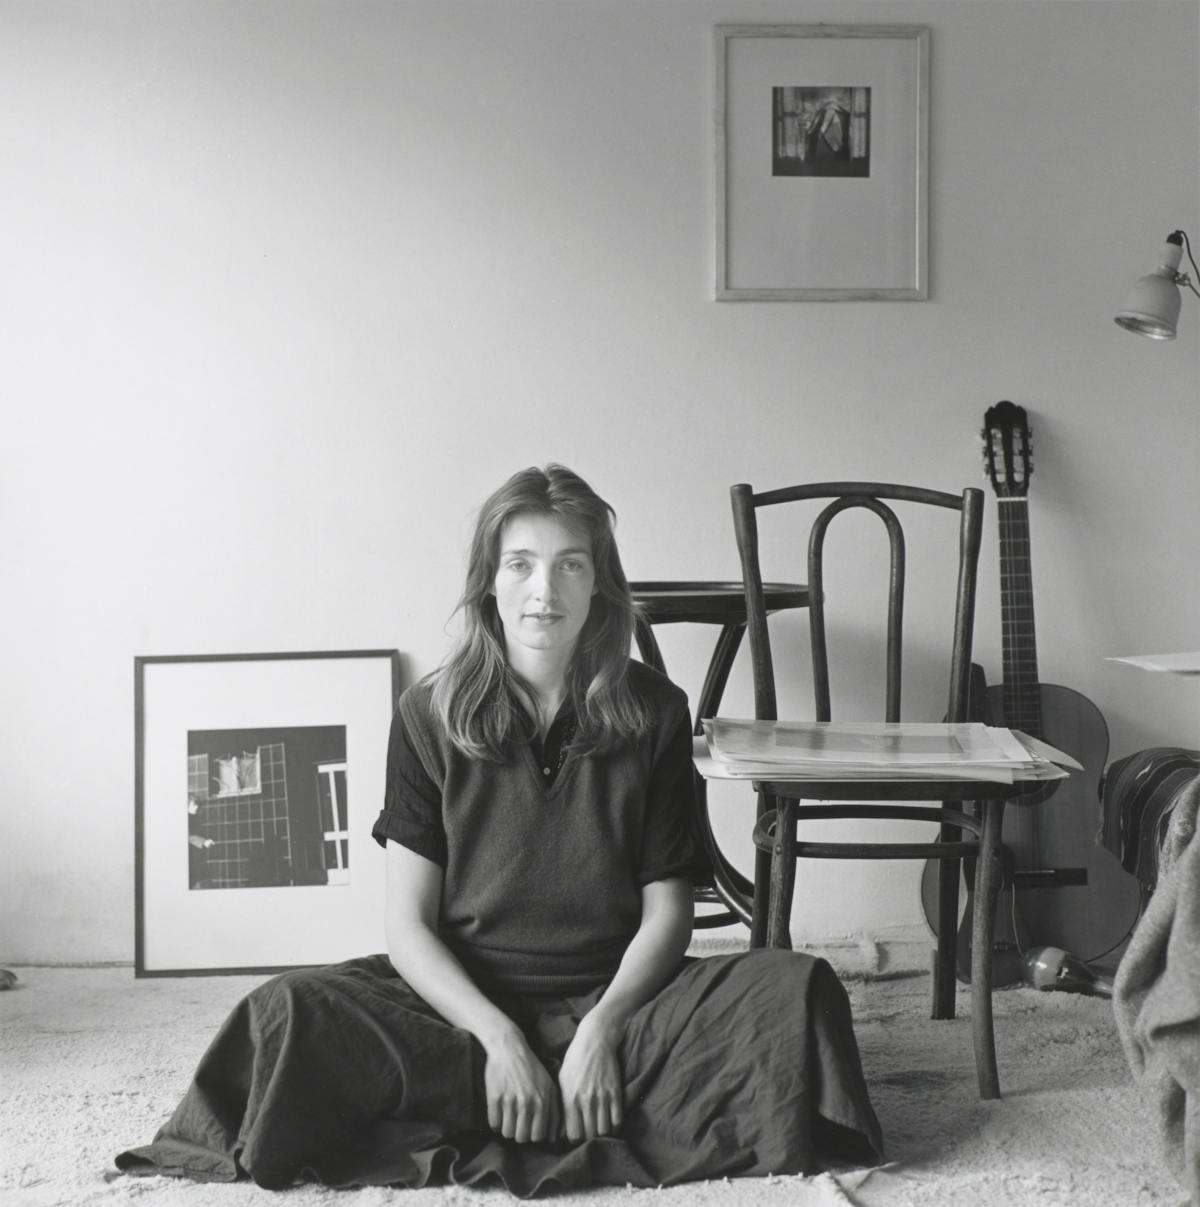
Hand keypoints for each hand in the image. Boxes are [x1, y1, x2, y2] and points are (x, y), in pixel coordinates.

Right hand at [483, 1029, 560, 1142]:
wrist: (509, 1047)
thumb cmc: (531, 1068)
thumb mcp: (549, 1085)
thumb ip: (555, 1111)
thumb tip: (554, 1139)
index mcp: (543, 1100)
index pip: (538, 1136)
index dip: (533, 1135)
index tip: (530, 1126)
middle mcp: (527, 1102)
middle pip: (521, 1138)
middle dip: (519, 1133)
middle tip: (518, 1122)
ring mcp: (510, 1100)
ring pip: (507, 1133)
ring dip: (507, 1128)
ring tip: (509, 1116)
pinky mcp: (494, 1097)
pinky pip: (493, 1123)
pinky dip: (495, 1121)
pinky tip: (499, 1111)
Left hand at [557, 1014, 623, 1141]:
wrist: (595, 1040)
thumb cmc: (576, 1059)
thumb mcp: (562, 1079)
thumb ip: (562, 1104)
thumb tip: (561, 1128)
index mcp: (569, 1098)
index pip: (573, 1134)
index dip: (575, 1139)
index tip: (577, 1134)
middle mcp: (585, 1100)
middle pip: (589, 1135)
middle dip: (589, 1138)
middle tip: (589, 1132)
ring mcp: (601, 1097)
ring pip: (604, 1131)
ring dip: (602, 1133)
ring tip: (599, 1127)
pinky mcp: (615, 1093)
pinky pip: (617, 1121)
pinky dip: (614, 1126)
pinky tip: (610, 1122)